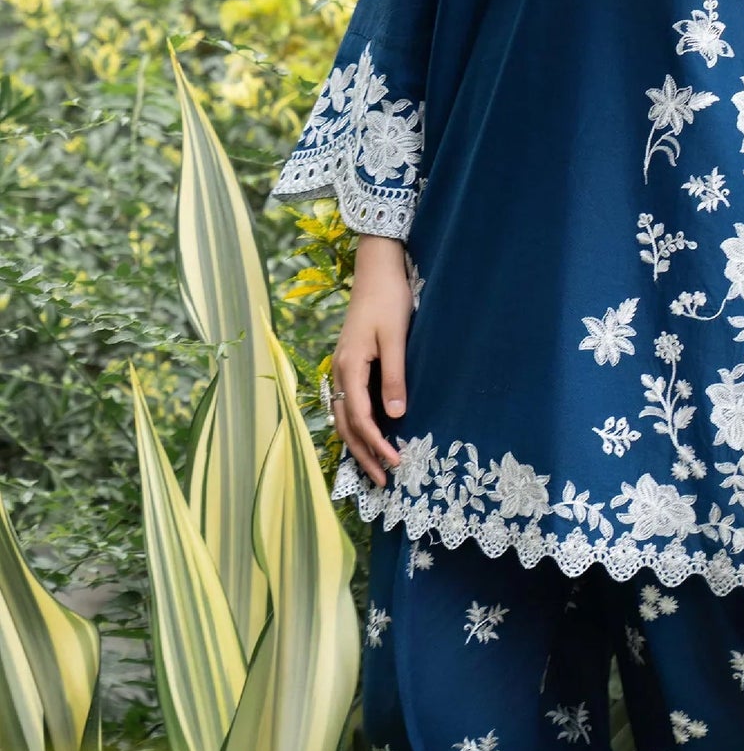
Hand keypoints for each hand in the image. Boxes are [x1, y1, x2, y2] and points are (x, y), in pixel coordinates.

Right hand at [330, 234, 411, 487]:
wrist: (377, 269)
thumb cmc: (389, 299)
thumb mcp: (396, 338)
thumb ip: (395, 377)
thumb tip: (396, 416)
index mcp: (349, 367)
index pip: (360, 419)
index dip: (376, 445)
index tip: (395, 463)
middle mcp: (339, 371)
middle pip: (345, 425)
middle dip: (362, 455)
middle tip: (382, 481)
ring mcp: (342, 368)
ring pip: (343, 417)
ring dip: (358, 444)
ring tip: (375, 467)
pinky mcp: (349, 363)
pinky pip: (348, 403)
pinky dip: (356, 425)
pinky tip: (369, 434)